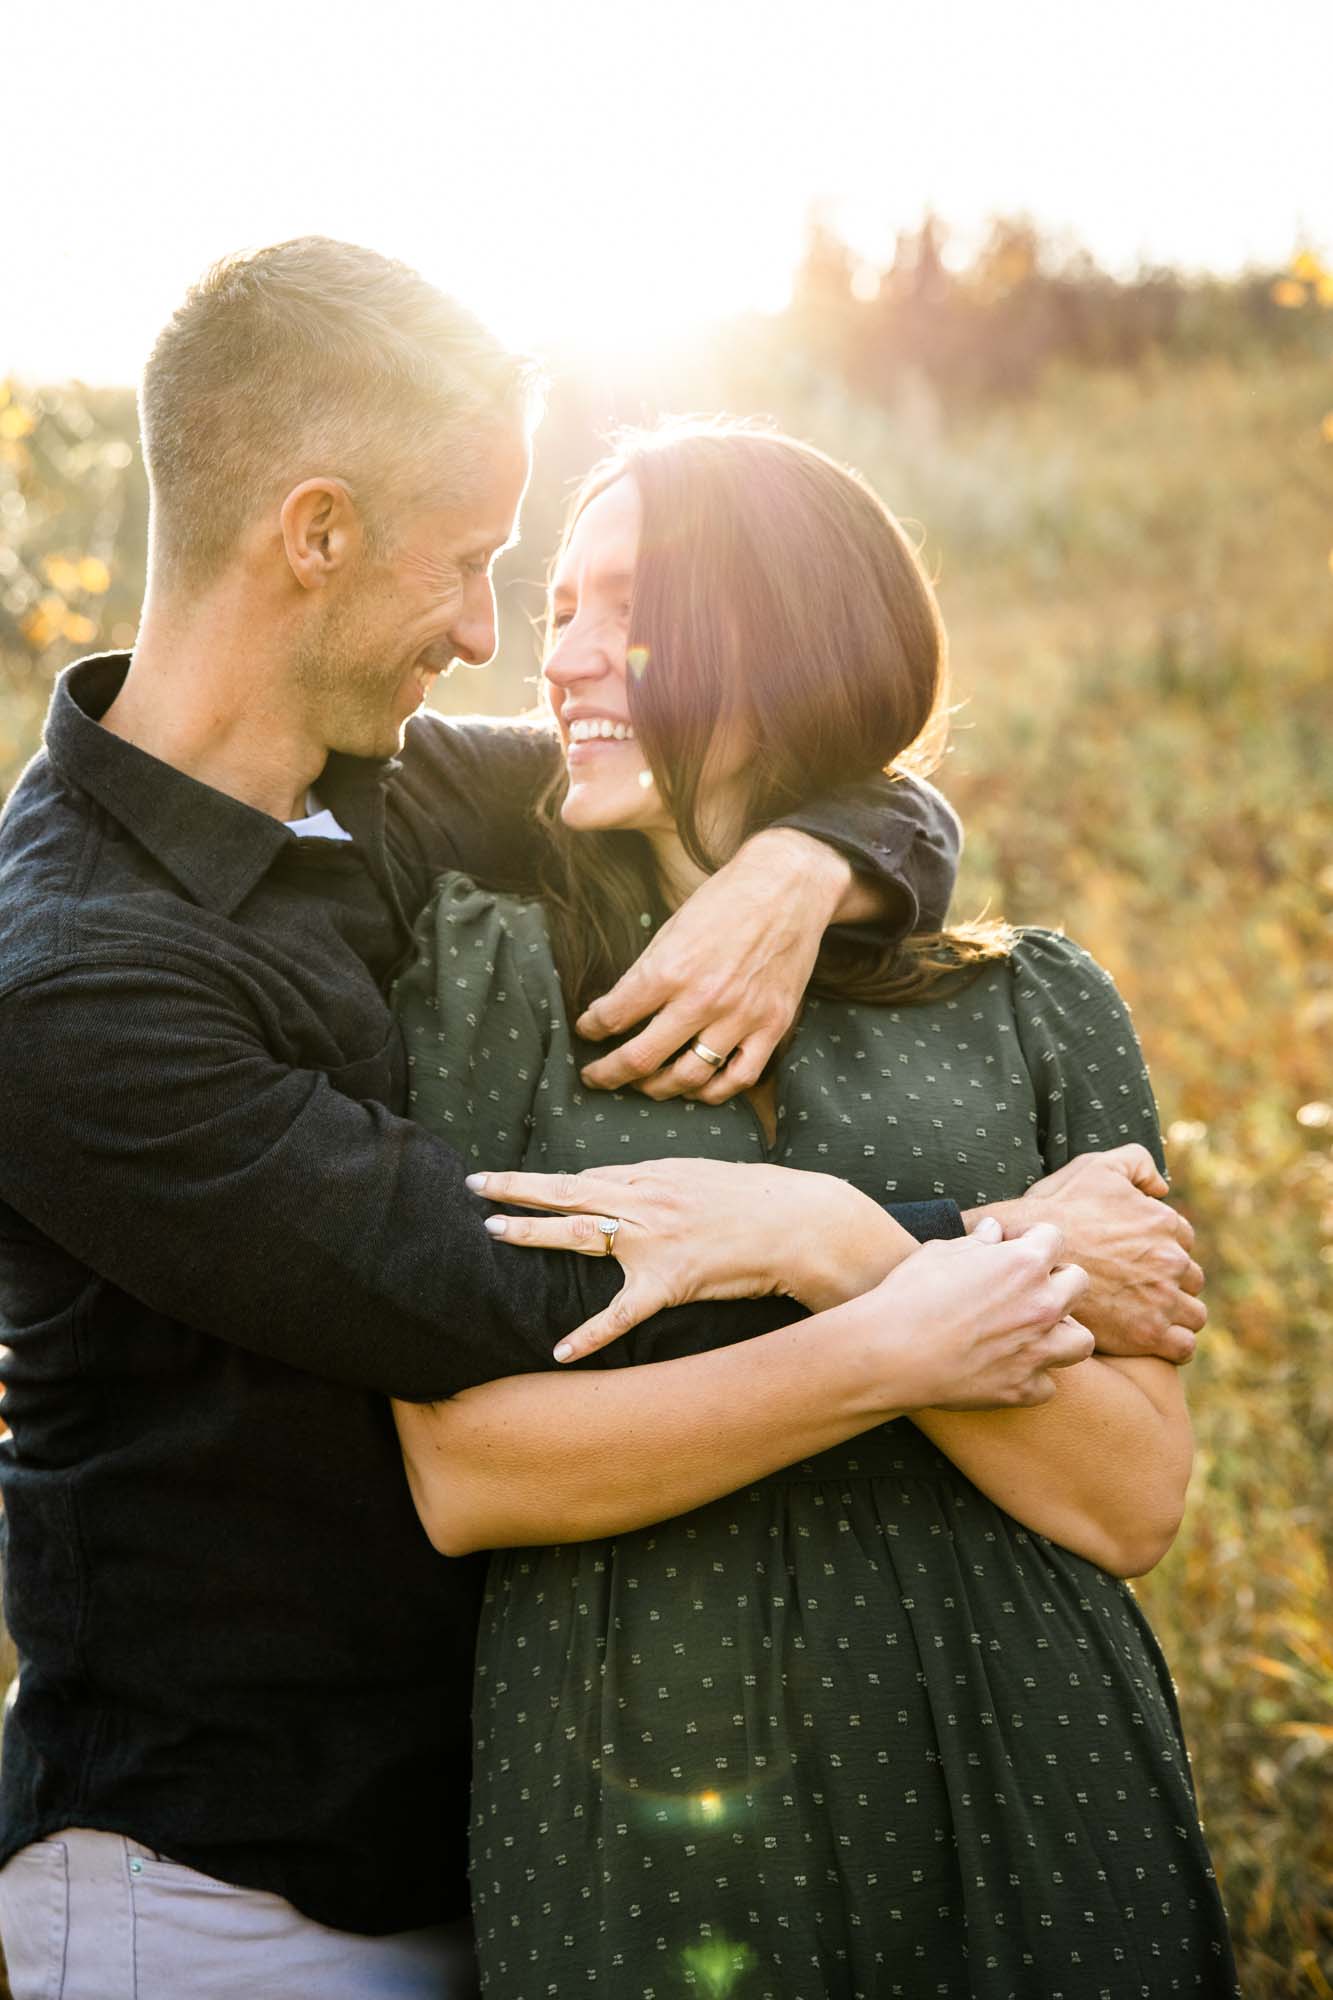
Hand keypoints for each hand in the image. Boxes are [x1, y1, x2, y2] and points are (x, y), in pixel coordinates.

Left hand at [466, 1157, 913, 1359]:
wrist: (799, 1222)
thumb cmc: (757, 1198)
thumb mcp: (702, 1175)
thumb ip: (658, 1179)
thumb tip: (621, 1181)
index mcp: (653, 1177)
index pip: (584, 1175)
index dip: (542, 1179)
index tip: (505, 1179)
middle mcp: (645, 1200)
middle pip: (568, 1190)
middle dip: (517, 1187)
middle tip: (475, 1185)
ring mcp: (654, 1239)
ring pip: (580, 1231)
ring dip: (533, 1232)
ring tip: (491, 1233)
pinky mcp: (670, 1281)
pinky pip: (621, 1312)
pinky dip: (589, 1333)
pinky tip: (558, 1351)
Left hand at [574, 829, 849, 1102]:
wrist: (789, 885)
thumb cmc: (725, 900)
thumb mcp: (672, 928)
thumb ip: (646, 973)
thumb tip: (615, 1009)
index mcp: (670, 969)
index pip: (613, 1016)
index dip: (591, 1028)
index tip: (586, 1031)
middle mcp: (703, 999)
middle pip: (642, 1059)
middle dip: (609, 1073)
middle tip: (595, 1077)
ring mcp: (741, 1017)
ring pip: (689, 1078)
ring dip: (657, 1088)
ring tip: (643, 1085)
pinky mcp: (773, 1026)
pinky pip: (739, 1078)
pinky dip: (713, 1092)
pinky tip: (696, 1088)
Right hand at [855, 1219, 1093, 1411]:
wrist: (889, 1352)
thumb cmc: (909, 1296)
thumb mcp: (940, 1253)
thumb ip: (976, 1242)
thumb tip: (993, 1232)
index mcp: (1024, 1263)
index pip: (1054, 1238)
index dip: (1031, 1239)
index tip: (1011, 1247)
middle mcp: (1041, 1305)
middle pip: (1078, 1283)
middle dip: (1056, 1280)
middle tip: (1025, 1288)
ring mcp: (1036, 1350)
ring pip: (1081, 1340)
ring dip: (1062, 1333)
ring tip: (1034, 1332)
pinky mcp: (1021, 1388)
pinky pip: (1047, 1384)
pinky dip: (1032, 1377)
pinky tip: (1008, 1368)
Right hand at [967, 1145, 1204, 1363]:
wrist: (1027, 1255)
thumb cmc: (1058, 1209)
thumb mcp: (1097, 1167)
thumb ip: (1137, 1163)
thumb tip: (1162, 1188)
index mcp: (1165, 1223)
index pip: (1183, 1242)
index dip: (1161, 1250)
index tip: (1138, 1259)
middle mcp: (1171, 1261)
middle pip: (1190, 1279)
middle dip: (1170, 1283)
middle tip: (1139, 1288)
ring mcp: (1161, 1300)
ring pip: (1193, 1314)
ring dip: (1177, 1315)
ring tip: (1148, 1315)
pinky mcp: (1147, 1334)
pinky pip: (1183, 1346)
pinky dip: (1174, 1344)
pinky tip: (1152, 1338)